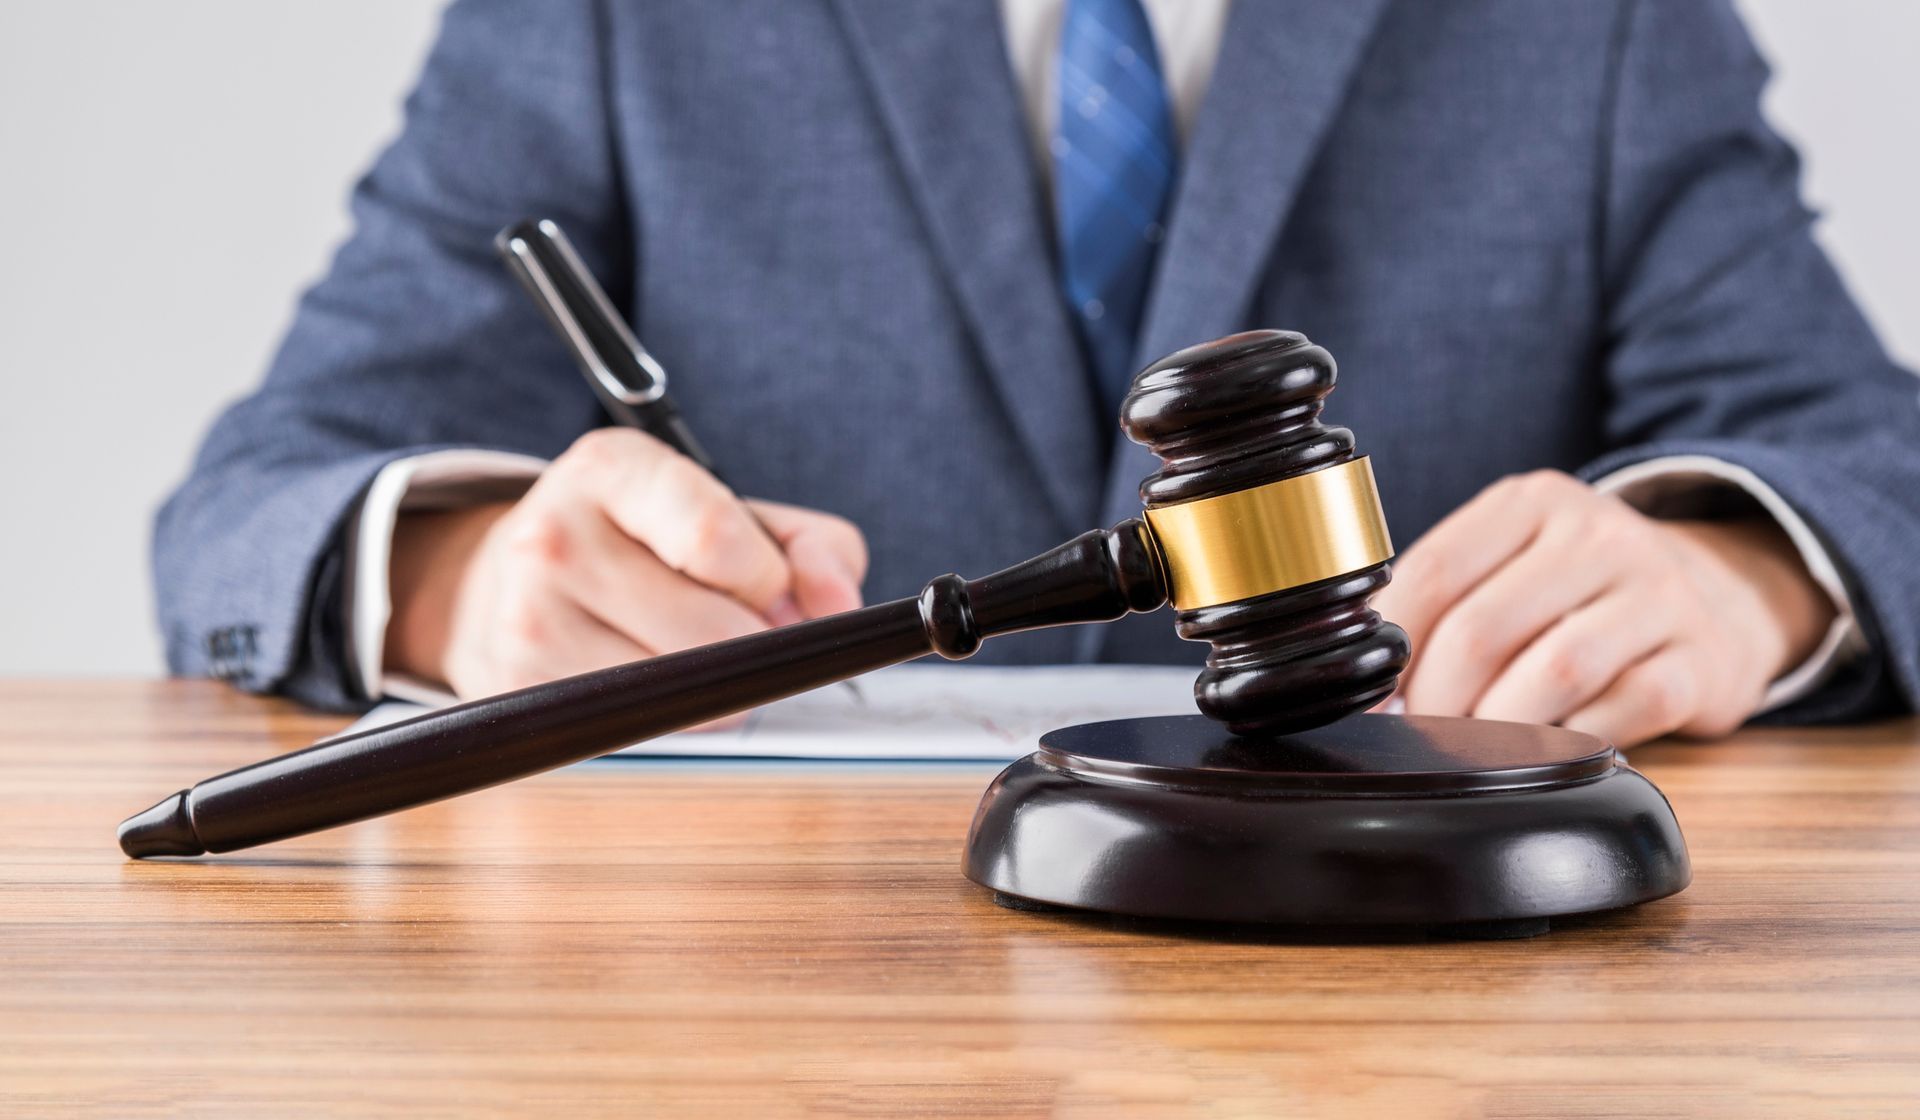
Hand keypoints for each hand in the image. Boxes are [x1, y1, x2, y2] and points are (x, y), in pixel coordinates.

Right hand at [385, 428, 867, 699]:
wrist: (504, 583)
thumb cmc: (645, 543)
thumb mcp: (729, 510)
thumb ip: (812, 548)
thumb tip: (839, 607)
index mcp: (612, 468)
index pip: (715, 538)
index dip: (769, 581)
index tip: (774, 589)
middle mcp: (555, 536)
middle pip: (713, 631)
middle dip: (754, 641)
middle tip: (740, 625)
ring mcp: (530, 618)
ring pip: (686, 691)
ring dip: (721, 685)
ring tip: (692, 647)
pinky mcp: (522, 690)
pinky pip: (647, 727)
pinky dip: (678, 714)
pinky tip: (653, 673)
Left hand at [1373, 470, 1832, 746]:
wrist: (1723, 596)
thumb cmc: (1583, 590)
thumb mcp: (1516, 559)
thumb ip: (1448, 600)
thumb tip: (1375, 687)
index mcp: (1534, 502)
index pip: (1435, 572)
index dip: (1393, 647)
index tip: (1375, 697)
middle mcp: (1601, 535)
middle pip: (1482, 629)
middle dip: (1437, 700)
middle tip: (1423, 736)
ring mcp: (1659, 595)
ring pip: (1551, 672)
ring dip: (1496, 727)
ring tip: (1474, 750)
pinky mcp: (1700, 661)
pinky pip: (1621, 710)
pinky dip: (1571, 740)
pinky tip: (1550, 748)